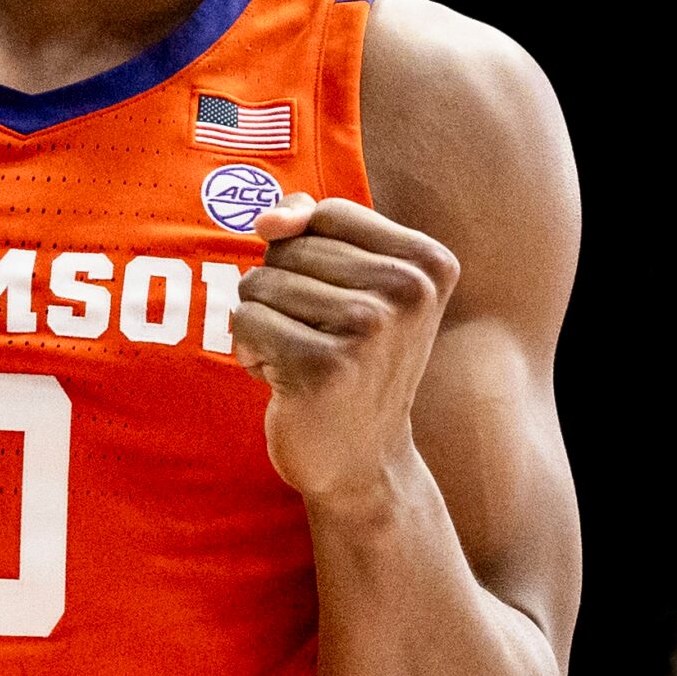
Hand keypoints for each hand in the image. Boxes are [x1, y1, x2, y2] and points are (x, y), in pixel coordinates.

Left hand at [232, 195, 459, 511]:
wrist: (364, 461)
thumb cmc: (352, 360)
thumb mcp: (352, 282)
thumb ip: (312, 226)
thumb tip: (270, 219)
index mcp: (429, 263)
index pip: (328, 214)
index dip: (308, 253)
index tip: (338, 301)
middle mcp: (408, 291)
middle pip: (291, 248)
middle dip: (283, 291)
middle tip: (320, 339)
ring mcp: (368, 329)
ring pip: (262, 281)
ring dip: (265, 322)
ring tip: (303, 359)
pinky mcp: (323, 366)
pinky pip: (247, 320)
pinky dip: (251, 348)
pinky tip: (284, 379)